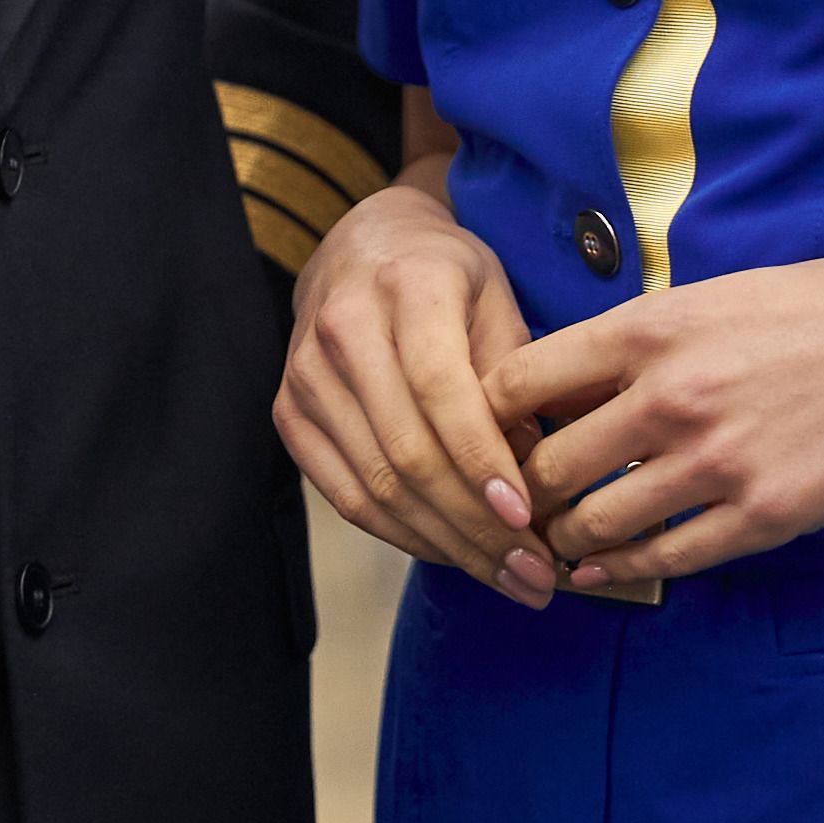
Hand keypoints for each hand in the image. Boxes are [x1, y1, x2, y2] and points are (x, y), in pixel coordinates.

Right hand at [275, 176, 559, 606]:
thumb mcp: (498, 296)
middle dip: (475, 525)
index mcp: (406, 287)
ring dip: (445, 545)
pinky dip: (401, 535)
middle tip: (534, 574)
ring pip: (375, 486)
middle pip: (407, 451)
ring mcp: (305, 375)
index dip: (481, 461)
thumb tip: (536, 469)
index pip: (440, 389)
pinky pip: (345, 496)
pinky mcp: (288, 413)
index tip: (526, 518)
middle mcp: (343, 329)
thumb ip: (518, 375)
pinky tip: (450, 553)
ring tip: (506, 577)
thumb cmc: (446, 274)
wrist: (361, 245)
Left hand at [489, 236, 823, 587]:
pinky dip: (620, 570)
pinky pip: (666, 559)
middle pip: (546, 467)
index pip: (519, 383)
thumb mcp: (719, 293)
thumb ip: (645, 337)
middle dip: (524, 491)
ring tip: (555, 542)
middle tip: (518, 505)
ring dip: (567, 538)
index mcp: (651, 329)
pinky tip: (603, 572)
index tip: (497, 434)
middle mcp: (670, 396)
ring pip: (595, 523)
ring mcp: (717, 463)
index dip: (492, 417)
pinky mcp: (765, 517)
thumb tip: (575, 376)